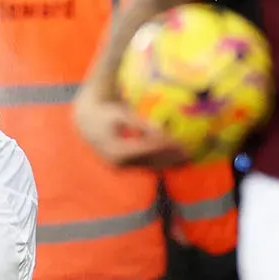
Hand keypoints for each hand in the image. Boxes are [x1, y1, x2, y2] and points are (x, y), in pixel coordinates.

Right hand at [73, 84, 192, 167]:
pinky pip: (147, 165)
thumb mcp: (121, 115)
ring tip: (189, 159)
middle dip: (172, 159)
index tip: (182, 142)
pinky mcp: (126, 166)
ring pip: (150, 166)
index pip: (147, 150)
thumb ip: (140, 124)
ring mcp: (122, 166)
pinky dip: (162, 162)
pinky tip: (178, 159)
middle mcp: (120, 163)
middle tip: (191, 153)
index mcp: (118, 151)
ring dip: (170, 164)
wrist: (87, 123)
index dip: (166, 147)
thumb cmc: (106, 113)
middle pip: (151, 162)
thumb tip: (160, 128)